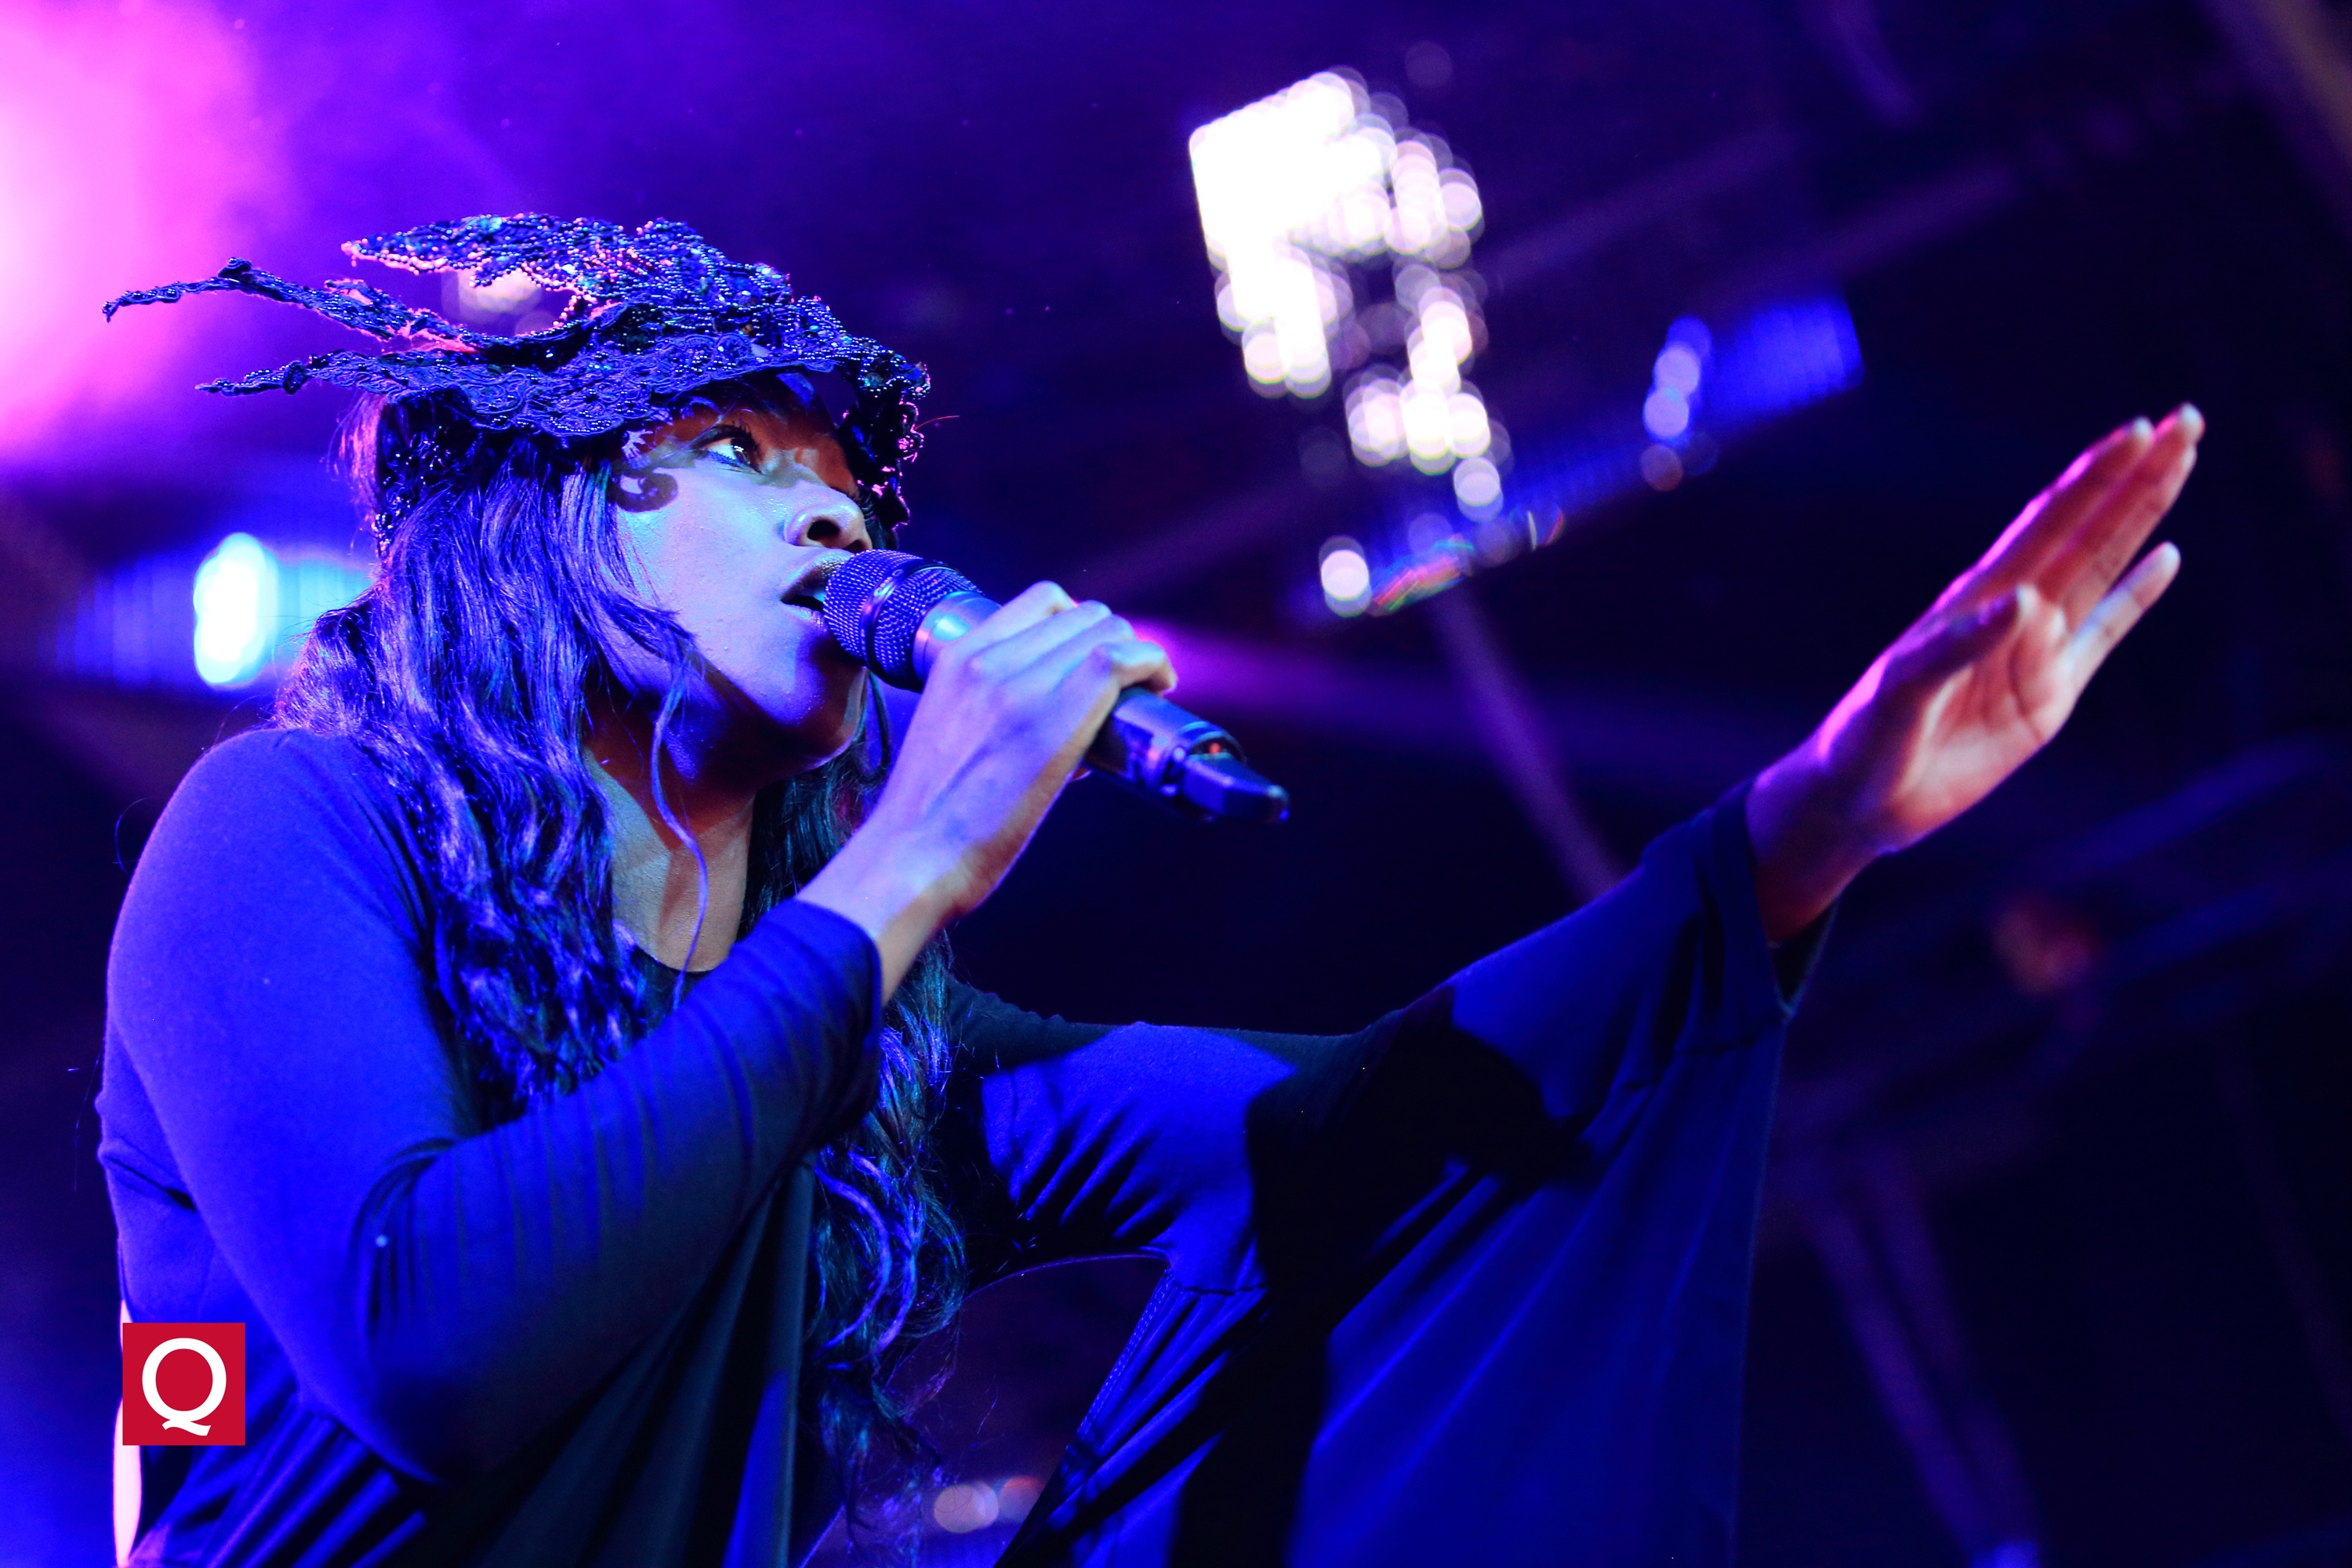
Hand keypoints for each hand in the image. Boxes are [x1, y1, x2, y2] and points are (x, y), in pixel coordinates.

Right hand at [798, 582, 1173, 994]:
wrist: (911, 856)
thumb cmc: (929, 817)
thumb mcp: (949, 730)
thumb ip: (993, 709)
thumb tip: (1055, 718)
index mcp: (958, 657)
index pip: (1041, 599)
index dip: (1081, 622)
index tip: (1094, 654)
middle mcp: (989, 658)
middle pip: (1083, 612)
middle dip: (1115, 640)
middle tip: (1127, 682)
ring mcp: (1021, 685)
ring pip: (1107, 630)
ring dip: (1138, 653)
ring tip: (1145, 689)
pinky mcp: (1053, 719)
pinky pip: (1120, 660)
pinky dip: (1152, 664)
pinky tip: (1158, 687)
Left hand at [1746, 404, 2201, 939]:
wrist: (1860, 799)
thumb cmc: (1866, 739)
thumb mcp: (1903, 691)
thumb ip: (1957, 647)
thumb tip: (2022, 603)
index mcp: (1976, 598)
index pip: (2049, 521)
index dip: (2094, 477)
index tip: (2138, 431)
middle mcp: (2013, 611)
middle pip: (2089, 528)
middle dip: (2137, 476)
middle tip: (2187, 420)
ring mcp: (2035, 650)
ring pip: (2104, 567)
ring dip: (2143, 517)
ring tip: (2182, 463)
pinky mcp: (2049, 694)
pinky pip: (2104, 634)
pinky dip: (2136, 597)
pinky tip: (2166, 558)